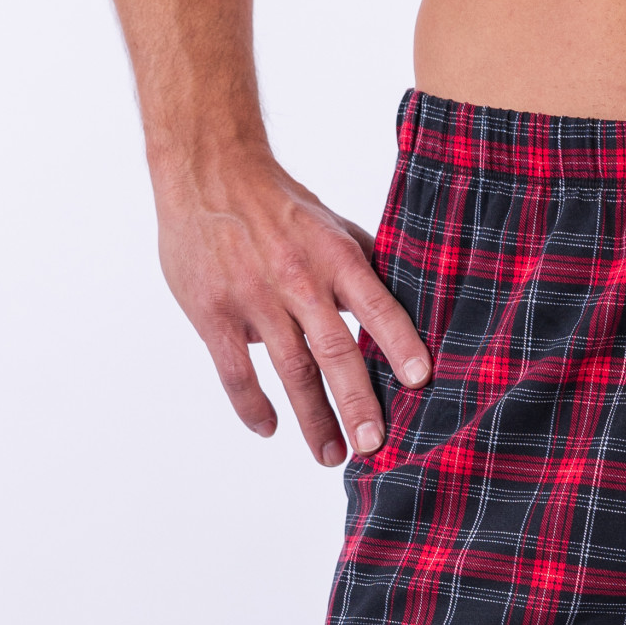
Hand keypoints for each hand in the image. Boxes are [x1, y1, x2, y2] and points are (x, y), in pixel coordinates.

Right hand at [153, 150, 430, 465]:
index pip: (376, 304)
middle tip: (374, 446)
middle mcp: (297, 278)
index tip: (419, 381)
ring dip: (313, 419)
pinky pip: (236, 372)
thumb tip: (416, 303)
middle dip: (357, 403)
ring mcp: (253, 297)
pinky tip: (269, 428)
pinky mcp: (213, 313)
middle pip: (334, 351)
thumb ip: (367, 268)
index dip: (400, 342)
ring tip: (332, 455)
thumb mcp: (331, 225)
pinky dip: (253, 406)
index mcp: (334, 256)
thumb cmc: (278, 205)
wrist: (206, 169)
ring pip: (290, 371)